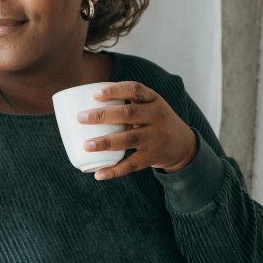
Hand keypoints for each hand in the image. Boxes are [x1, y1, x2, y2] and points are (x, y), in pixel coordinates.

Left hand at [77, 80, 197, 179]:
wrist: (182, 144)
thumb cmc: (154, 122)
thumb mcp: (149, 107)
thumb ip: (126, 103)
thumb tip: (84, 102)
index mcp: (153, 100)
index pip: (134, 89)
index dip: (114, 90)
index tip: (94, 95)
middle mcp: (156, 116)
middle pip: (128, 113)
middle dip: (102, 116)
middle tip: (80, 118)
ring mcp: (155, 137)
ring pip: (128, 139)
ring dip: (106, 142)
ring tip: (86, 145)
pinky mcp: (153, 156)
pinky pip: (132, 164)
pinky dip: (114, 170)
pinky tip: (99, 173)